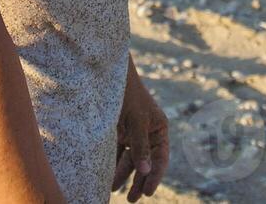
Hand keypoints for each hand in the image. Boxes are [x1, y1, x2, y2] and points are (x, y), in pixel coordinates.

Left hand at [110, 61, 167, 200]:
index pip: (160, 158)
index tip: (148, 192)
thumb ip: (140, 147)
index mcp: (159, 129)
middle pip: (145, 162)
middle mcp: (148, 133)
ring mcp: (133, 133)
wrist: (107, 75)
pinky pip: (117, 153)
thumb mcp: (136, 120)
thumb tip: (146, 171)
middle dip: (138, 181)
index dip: (155, 176)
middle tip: (132, 199)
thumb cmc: (128, 94)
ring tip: (113, 191)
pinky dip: (112, 164)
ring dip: (122, 175)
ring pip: (129, 160)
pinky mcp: (118, 133)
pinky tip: (106, 177)